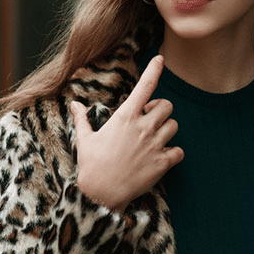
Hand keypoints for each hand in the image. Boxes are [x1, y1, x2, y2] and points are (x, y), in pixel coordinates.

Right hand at [71, 55, 183, 211]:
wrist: (100, 195)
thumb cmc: (91, 166)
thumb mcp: (84, 140)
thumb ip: (82, 119)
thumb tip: (74, 104)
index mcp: (125, 117)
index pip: (144, 86)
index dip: (154, 70)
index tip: (160, 58)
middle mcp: (143, 127)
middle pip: (167, 106)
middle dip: (161, 110)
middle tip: (149, 120)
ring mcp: (154, 145)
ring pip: (174, 126)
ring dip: (167, 130)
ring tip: (154, 139)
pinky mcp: (162, 163)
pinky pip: (179, 151)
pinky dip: (174, 153)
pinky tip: (162, 157)